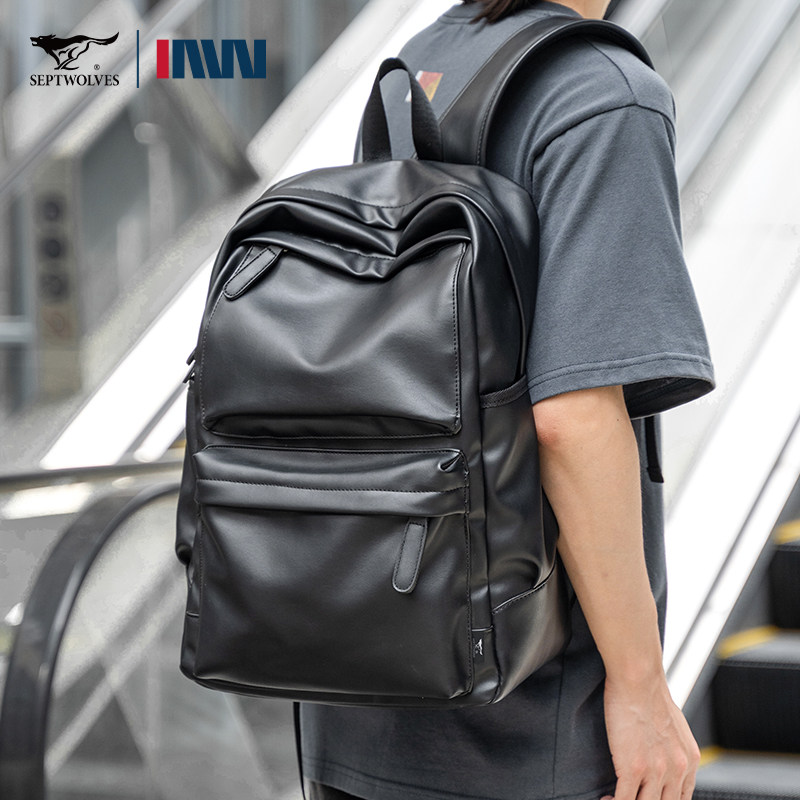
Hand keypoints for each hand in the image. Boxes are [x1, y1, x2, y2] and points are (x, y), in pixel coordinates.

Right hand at [601, 672, 699, 799]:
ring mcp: (655, 772)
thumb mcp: (674, 725)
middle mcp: (677, 770)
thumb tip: (662, 753)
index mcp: (689, 760)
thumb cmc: (650, 691)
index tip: (646, 798)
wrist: (638, 678)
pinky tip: (605, 799)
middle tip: (631, 797)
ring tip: (613, 799)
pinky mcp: (633, 768)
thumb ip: (673, 746)